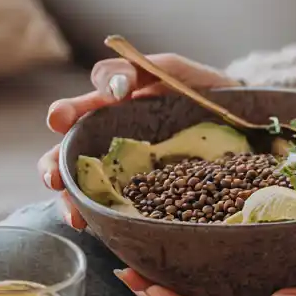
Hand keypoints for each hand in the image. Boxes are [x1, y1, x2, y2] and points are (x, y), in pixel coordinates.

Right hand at [38, 53, 238, 228]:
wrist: (242, 120)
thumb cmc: (201, 90)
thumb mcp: (172, 70)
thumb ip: (139, 69)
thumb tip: (114, 88)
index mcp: (111, 107)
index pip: (78, 109)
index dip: (65, 114)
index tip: (60, 120)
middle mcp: (109, 139)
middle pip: (68, 154)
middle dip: (54, 166)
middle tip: (54, 176)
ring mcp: (125, 169)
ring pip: (85, 186)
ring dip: (73, 202)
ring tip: (74, 214)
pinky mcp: (143, 194)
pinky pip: (115, 207)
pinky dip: (101, 218)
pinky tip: (95, 226)